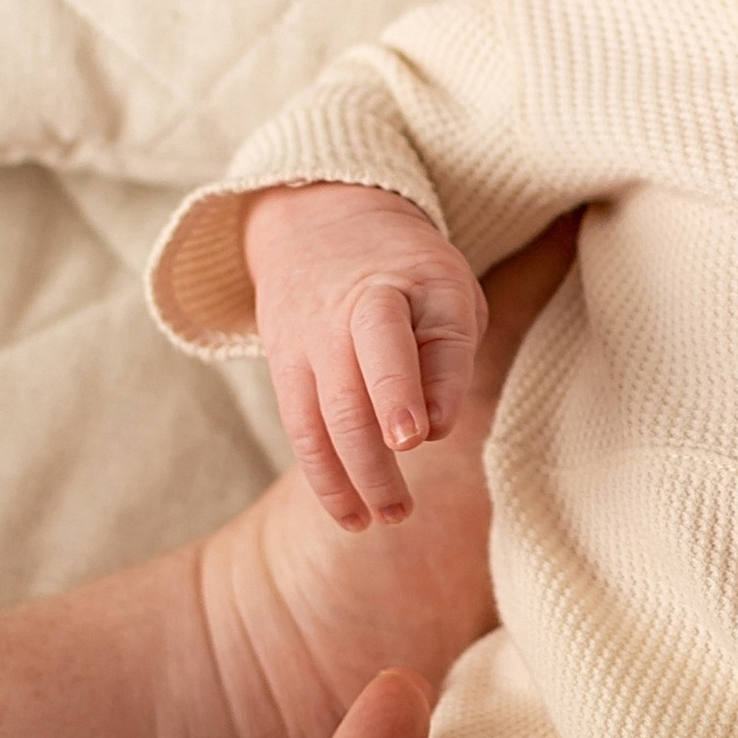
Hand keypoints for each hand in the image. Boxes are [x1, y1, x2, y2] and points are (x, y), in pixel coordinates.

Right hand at [244, 183, 488, 530]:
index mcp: (408, 280)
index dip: (413, 386)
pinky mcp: (285, 365)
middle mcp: (352, 310)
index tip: (418, 434)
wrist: (319, 218)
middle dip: (374, 453)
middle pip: (354, 388)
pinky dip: (325, 477)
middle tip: (402, 507)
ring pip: (321, 417)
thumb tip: (436, 430)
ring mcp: (311, 338)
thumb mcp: (449, 289)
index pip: (410, 335)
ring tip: (387, 518)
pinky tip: (352, 515)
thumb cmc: (410, 272)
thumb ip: (451, 354)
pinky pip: (300, 429)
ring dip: (352, 477)